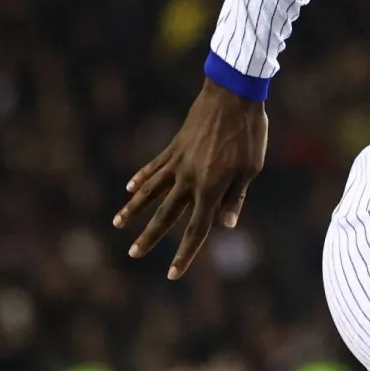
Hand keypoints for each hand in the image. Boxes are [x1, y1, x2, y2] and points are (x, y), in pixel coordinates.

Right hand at [113, 78, 267, 278]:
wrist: (233, 95)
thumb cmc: (249, 132)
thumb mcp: (251, 167)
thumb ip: (235, 196)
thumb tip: (226, 225)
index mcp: (211, 188)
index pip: (197, 229)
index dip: (184, 253)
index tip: (172, 274)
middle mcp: (189, 179)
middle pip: (166, 215)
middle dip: (150, 237)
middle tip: (133, 254)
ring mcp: (179, 162)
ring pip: (151, 191)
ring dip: (134, 208)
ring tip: (118, 223)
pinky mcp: (175, 146)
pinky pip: (154, 166)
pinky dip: (141, 177)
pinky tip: (130, 187)